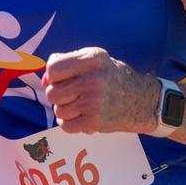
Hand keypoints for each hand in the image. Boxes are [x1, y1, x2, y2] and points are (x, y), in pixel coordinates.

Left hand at [41, 47, 160, 133]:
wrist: (142, 100)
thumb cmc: (112, 77)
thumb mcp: (94, 59)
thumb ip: (66, 62)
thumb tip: (44, 80)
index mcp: (92, 58)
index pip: (53, 68)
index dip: (52, 75)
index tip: (60, 79)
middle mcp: (93, 79)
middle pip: (52, 92)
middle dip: (58, 95)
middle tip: (71, 94)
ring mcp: (94, 102)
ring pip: (58, 110)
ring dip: (64, 109)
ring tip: (79, 105)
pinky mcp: (95, 122)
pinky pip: (66, 125)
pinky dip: (69, 123)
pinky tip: (80, 116)